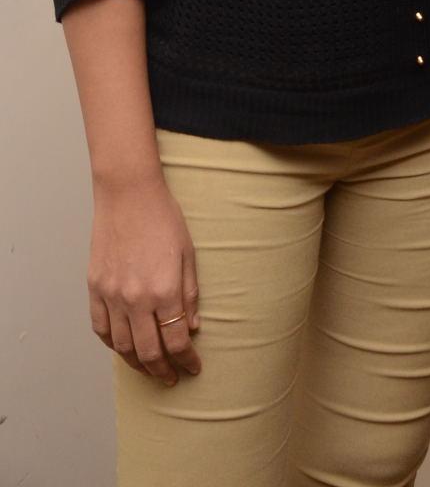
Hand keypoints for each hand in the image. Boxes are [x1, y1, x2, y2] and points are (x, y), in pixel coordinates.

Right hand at [87, 172, 200, 383]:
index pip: (176, 341)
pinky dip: (112, 344)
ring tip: (150, 369)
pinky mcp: (95, 288)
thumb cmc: (163, 217)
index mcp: (165, 290)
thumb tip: (192, 327)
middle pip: (149, 352)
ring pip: (122, 346)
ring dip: (137, 363)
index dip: (186, 360)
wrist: (128, 193)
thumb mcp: (188, 253)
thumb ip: (190, 293)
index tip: (193, 367)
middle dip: (163, 371)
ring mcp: (112, 295)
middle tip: (172, 378)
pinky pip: (101, 328)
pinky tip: (123, 348)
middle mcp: (136, 299)